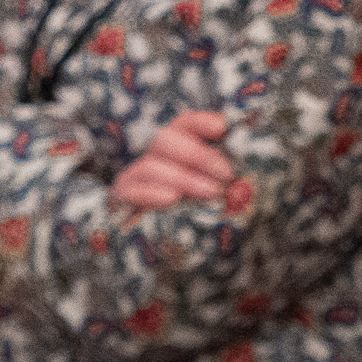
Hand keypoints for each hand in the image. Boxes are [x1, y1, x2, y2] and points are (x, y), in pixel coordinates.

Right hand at [112, 111, 232, 207]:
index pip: (183, 124)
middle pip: (165, 139)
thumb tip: (240, 176)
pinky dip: (153, 193)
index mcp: (172, 150)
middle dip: (198, 155)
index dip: (201, 122)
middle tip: (225, 173)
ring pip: (152, 166)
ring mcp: (133, 177)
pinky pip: (132, 191)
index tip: (221, 127)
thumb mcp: (204, 191)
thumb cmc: (183, 212)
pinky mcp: (120, 199)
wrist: (141, 239)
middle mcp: (151, 157)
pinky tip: (172, 199)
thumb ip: (218, 179)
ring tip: (210, 192)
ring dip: (184, 178)